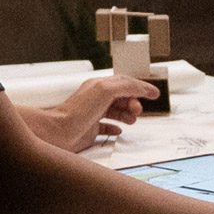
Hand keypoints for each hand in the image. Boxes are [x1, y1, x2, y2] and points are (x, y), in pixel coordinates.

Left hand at [20, 73, 153, 153]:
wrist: (60, 131)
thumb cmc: (78, 111)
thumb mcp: (106, 90)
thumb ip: (126, 86)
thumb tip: (141, 88)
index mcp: (100, 86)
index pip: (125, 82)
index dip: (141, 87)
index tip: (154, 93)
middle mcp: (96, 99)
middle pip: (122, 97)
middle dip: (134, 103)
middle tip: (138, 110)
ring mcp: (93, 114)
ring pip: (116, 112)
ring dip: (127, 115)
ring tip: (132, 120)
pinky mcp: (90, 130)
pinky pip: (106, 127)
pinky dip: (115, 127)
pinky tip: (119, 131)